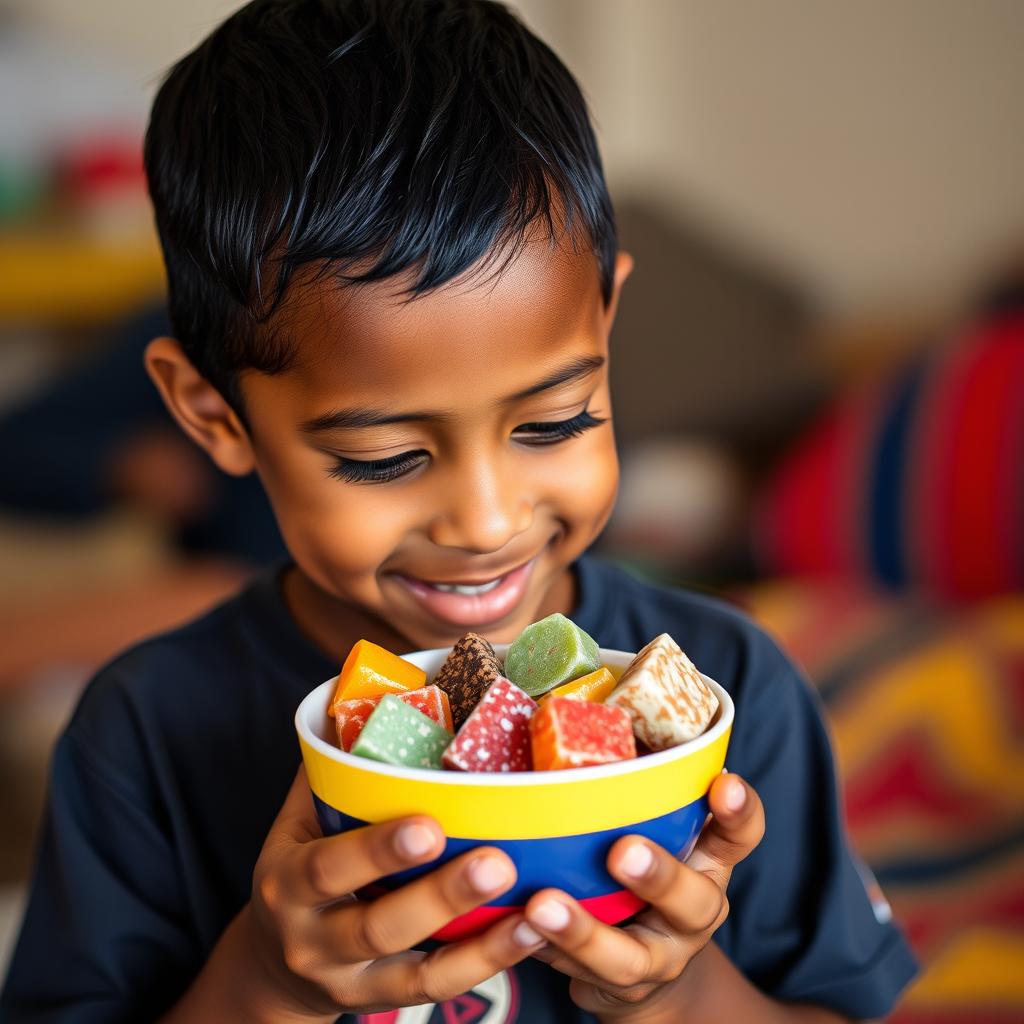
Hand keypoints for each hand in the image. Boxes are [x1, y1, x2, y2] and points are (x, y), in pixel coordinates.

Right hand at [241, 767, 547, 1019]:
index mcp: (287, 881)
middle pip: (376, 926)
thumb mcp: (298, 823)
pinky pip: (435, 988)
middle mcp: (311, 939)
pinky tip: (528, 933)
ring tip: (531, 908)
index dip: (377, 850)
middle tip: (497, 862)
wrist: (273, 964)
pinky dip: (484, 963)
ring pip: (414, 971)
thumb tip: (375, 694)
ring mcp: (347, 981)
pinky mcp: (382, 1002)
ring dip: (478, 942)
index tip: (430, 825)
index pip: (327, 869)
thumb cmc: (300, 867)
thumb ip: (331, 773)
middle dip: (439, 896)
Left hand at [523, 772, 764, 1020]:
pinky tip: (517, 927)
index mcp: (708, 860)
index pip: (739, 834)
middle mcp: (695, 911)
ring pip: (629, 955)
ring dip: (584, 929)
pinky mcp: (619, 988)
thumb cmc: (642, 873)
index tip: (723, 784)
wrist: (647, 970)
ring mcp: (659, 956)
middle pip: (694, 900)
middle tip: (622, 851)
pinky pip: (581, 975)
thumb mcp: (657, 830)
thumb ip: (637, 790)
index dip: (739, 811)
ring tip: (544, 903)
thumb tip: (569, 714)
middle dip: (659, 876)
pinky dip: (547, 950)